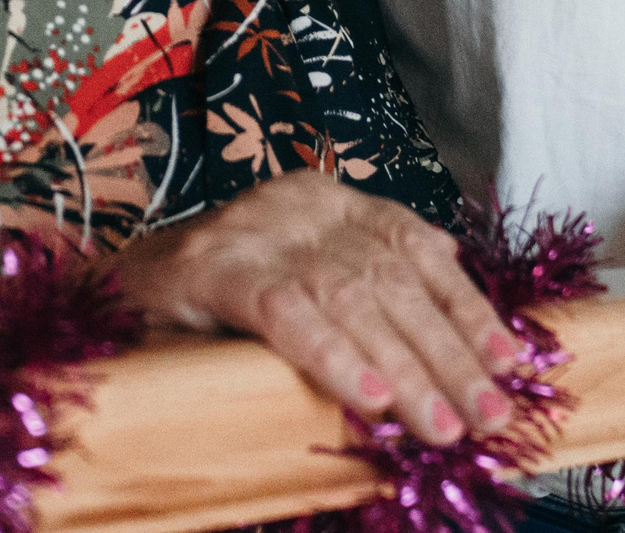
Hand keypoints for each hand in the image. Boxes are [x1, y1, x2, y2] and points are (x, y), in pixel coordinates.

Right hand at [118, 170, 520, 443]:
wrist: (111, 285)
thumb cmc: (217, 300)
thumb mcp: (303, 283)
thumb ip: (365, 303)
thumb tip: (454, 364)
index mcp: (329, 200)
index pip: (418, 247)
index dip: (469, 306)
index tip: (512, 360)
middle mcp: (299, 205)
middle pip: (394, 280)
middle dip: (450, 352)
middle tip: (490, 414)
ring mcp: (255, 234)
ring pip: (352, 299)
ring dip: (407, 369)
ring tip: (443, 425)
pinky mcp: (213, 270)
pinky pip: (286, 314)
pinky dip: (334, 357)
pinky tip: (368, 397)